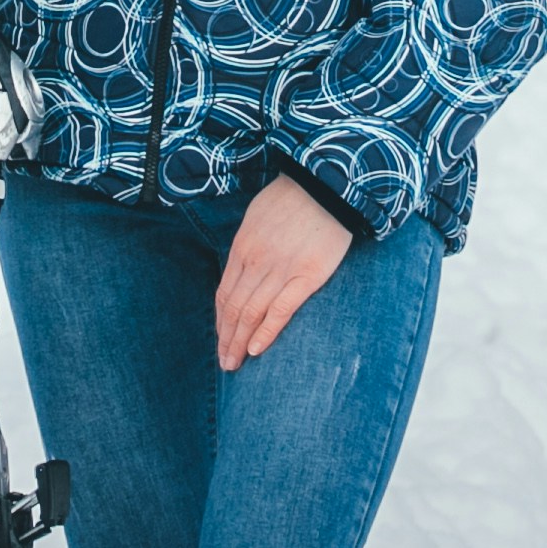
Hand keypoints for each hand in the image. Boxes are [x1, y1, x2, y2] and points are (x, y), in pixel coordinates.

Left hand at [214, 173, 353, 369]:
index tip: (220, 340)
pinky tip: (256, 349)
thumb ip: (248, 247)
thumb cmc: (292, 198)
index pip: (224, 293)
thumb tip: (241, 273)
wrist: (326, 183)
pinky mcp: (307, 276)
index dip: (220, 322)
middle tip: (224, 362)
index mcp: (243, 247)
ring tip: (235, 363)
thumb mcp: (256, 218)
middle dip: (226, 339)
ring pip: (251, 313)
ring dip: (240, 342)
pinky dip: (266, 332)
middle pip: (234, 308)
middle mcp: (256, 261)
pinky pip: (281, 310)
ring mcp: (281, 270)